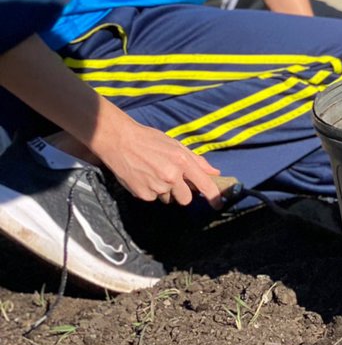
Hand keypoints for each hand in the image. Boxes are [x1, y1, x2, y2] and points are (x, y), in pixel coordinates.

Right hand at [92, 111, 220, 204]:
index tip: (218, 204)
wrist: (120, 142)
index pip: (203, 183)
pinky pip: (153, 198)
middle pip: (186, 199)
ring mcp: (156, 187)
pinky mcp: (143, 194)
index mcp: (182, 161)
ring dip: (164, 191)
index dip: (213, 196)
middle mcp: (171, 176)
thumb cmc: (149, 140)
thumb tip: (214, 172)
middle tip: (173, 181)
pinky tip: (143, 177)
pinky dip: (150, 190)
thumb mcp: (175, 145)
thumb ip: (196, 160)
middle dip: (182, 193)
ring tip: (153, 173)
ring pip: (168, 198)